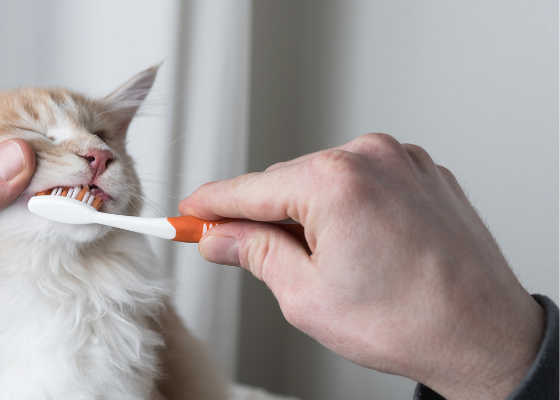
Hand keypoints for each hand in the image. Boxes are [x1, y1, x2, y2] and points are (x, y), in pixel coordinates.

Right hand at [181, 133, 543, 399]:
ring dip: (307, 212)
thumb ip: (254, 253)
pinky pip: (362, 179)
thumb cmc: (408, 322)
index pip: (248, 188)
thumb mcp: (306, 296)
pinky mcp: (422, 171)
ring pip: (323, 179)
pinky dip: (345, 206)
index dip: (209, 205)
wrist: (484, 335)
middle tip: (246, 254)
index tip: (187, 213)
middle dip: (263, 216)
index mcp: (334, 182)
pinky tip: (356, 246)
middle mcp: (369, 157)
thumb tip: (220, 237)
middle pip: (285, 181)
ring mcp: (401, 160)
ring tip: (327, 264)